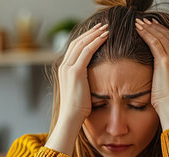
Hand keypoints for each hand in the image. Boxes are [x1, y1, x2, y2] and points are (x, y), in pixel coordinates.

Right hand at [45, 23, 108, 154]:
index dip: (85, 38)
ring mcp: (68, 68)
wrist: (71, 118)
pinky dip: (96, 41)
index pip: (73, 48)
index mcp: (63, 70)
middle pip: (76, 42)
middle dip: (90, 32)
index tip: (96, 33)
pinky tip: (105, 37)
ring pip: (82, 43)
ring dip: (94, 34)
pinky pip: (87, 51)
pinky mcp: (75, 71)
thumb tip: (93, 78)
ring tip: (105, 28)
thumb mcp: (80, 91)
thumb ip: (83, 81)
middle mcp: (63, 66)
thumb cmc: (78, 109)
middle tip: (102, 26)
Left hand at [135, 18, 168, 128]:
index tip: (152, 26)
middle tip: (143, 21)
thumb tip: (159, 68)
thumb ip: (168, 70)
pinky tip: (138, 30)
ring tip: (138, 23)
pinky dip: (146, 34)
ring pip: (160, 35)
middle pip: (167, 34)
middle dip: (154, 26)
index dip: (162, 31)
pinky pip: (154, 42)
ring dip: (148, 27)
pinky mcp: (165, 61)